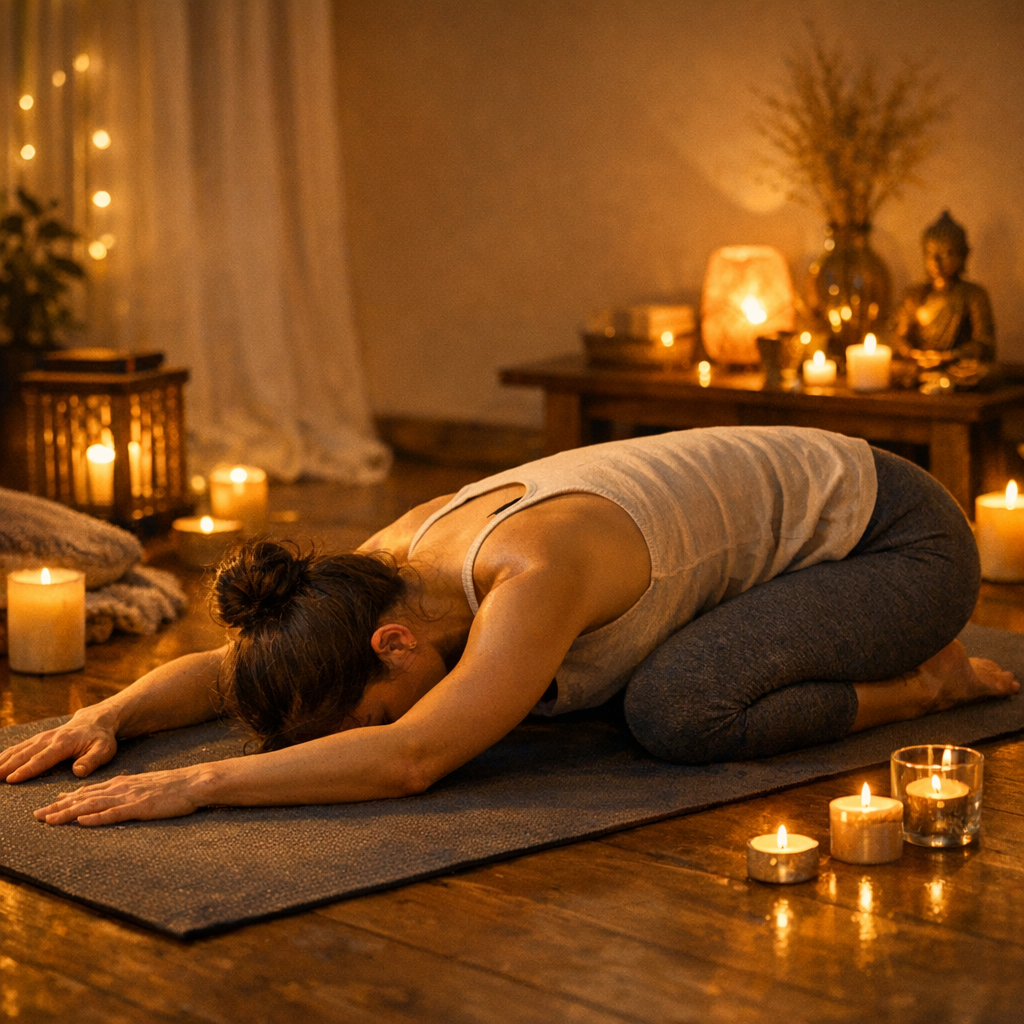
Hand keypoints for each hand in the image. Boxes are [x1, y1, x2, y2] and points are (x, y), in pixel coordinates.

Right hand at [0, 712, 118, 783]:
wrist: (97, 720)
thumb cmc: (101, 738)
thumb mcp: (104, 749)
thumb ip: (92, 761)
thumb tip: (78, 771)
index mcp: (64, 743)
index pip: (43, 758)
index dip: (27, 769)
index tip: (12, 779)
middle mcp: (49, 739)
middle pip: (24, 754)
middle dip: (6, 767)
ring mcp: (41, 738)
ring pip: (18, 750)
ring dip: (2, 761)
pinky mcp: (38, 739)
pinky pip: (18, 747)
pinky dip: (5, 755)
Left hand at [33, 767, 205, 825]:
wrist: (194, 782)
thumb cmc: (173, 787)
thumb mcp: (145, 786)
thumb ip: (126, 791)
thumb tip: (110, 796)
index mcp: (123, 784)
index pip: (89, 791)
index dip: (67, 799)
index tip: (48, 806)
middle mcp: (121, 788)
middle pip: (84, 798)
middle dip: (58, 807)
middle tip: (37, 816)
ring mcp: (130, 798)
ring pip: (93, 805)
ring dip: (69, 813)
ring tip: (50, 820)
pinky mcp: (140, 808)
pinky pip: (114, 814)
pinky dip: (96, 818)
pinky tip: (82, 821)